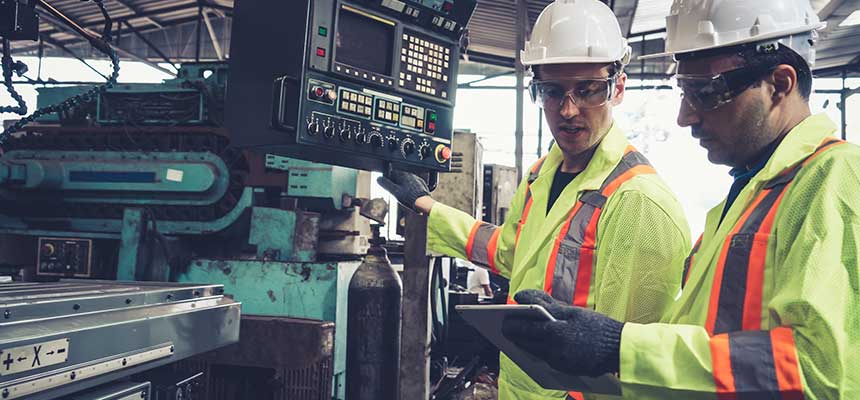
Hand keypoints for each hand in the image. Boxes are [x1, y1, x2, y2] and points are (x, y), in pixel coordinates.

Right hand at [377, 170, 431, 212]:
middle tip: (395, 192)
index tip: (387, 184)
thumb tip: (378, 178)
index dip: (388, 178)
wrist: (423, 202)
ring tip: (402, 195)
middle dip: (396, 183)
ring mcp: (417, 179)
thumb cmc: (409, 197)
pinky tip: (409, 195)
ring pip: (406, 181)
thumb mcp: (394, 191)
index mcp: (403, 174)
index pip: (392, 172)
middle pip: (400, 176)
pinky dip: (410, 189)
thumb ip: (386, 184)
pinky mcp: (421, 184)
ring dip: (403, 186)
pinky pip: (413, 185)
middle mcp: (410, 175)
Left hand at [501, 290, 624, 376]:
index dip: (511, 323)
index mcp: (556, 330)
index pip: (524, 326)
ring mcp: (558, 361)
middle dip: (514, 334)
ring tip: (517, 335)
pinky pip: (544, 359)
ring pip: (532, 351)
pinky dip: (537, 351)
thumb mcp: (571, 310)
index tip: (503, 318)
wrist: (619, 350)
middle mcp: (554, 348)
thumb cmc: (597, 326)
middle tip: (505, 327)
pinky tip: (533, 345)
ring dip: (523, 343)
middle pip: (525, 341)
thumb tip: (520, 296)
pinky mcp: (563, 369)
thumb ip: (544, 303)